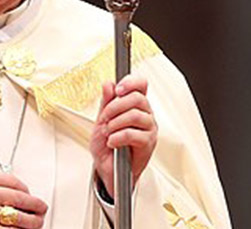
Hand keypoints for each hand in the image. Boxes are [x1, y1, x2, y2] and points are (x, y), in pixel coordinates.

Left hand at [89, 74, 157, 197]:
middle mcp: (145, 115)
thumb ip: (106, 102)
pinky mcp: (148, 144)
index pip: (141, 85)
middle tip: (105, 118)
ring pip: (135, 115)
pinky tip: (112, 142)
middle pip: (137, 98)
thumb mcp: (101, 120)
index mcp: (136, 106)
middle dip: (115, 106)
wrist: (107, 169)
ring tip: (108, 132)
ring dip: (115, 123)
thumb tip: (108, 84)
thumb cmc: (106, 146)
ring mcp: (149, 129)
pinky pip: (133, 134)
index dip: (131, 82)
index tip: (118, 89)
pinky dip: (117, 137)